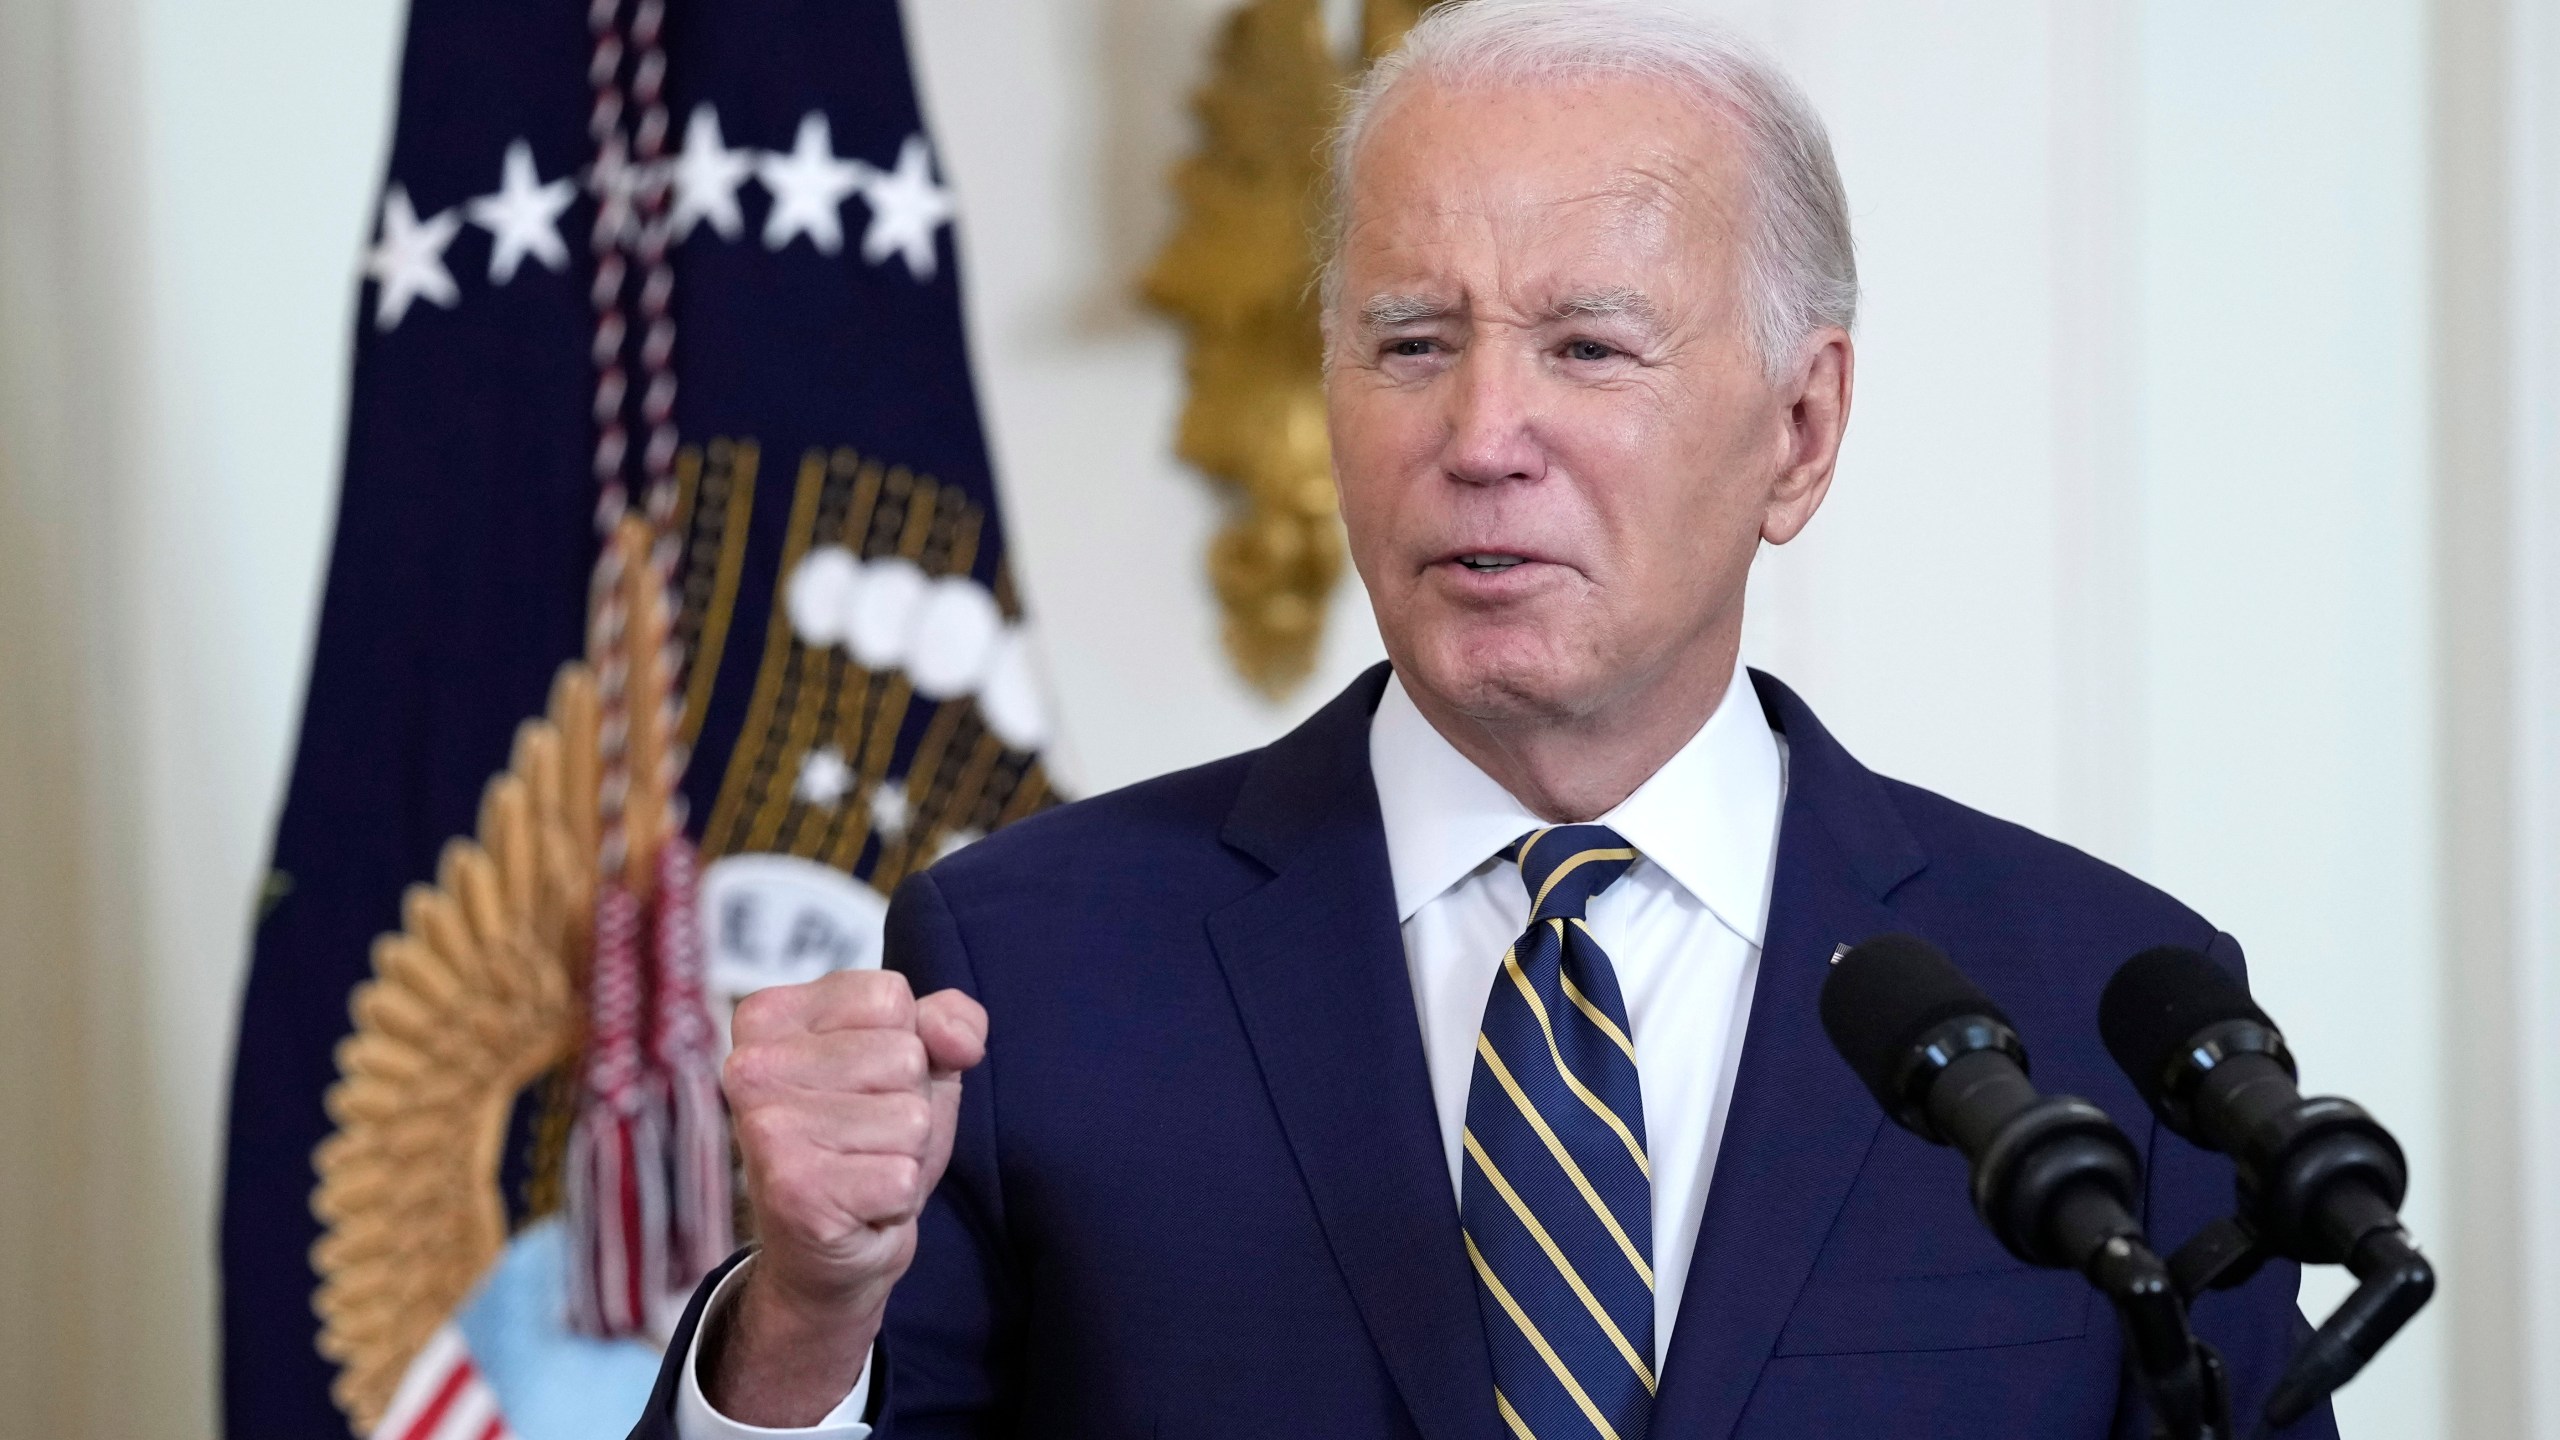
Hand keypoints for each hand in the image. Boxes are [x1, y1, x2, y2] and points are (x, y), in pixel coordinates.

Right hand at [704, 969, 987, 1423]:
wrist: (837, 1249)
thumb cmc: (869, 1139)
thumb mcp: (918, 1063)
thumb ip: (948, 1022)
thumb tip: (959, 1039)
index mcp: (767, 1015)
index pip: (888, 995)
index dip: (905, 1042)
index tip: (864, 1082)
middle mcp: (751, 1066)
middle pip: (903, 1055)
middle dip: (906, 1101)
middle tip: (865, 1136)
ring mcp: (766, 1130)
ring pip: (909, 1117)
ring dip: (905, 1152)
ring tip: (863, 1167)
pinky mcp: (794, 1191)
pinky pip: (902, 1176)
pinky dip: (897, 1196)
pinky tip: (859, 1204)